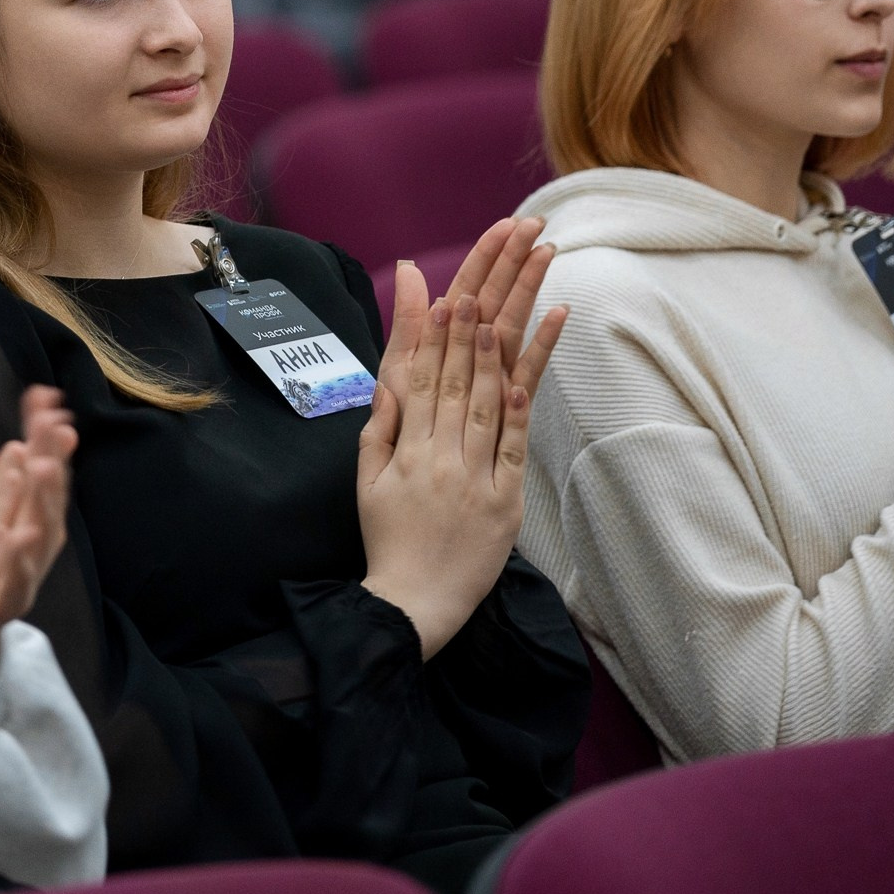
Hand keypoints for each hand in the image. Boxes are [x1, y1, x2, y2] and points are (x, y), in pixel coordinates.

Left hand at [0, 386, 76, 691]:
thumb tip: (5, 443)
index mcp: (16, 534)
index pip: (35, 478)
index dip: (42, 438)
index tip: (45, 398)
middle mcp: (25, 559)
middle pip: (44, 503)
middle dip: (52, 462)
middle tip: (59, 426)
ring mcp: (14, 589)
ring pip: (36, 542)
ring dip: (41, 502)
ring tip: (43, 468)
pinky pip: (10, 587)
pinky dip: (15, 560)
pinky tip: (15, 532)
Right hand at [357, 288, 562, 658]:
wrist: (413, 603)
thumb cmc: (388, 541)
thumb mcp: (368, 483)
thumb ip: (379, 429)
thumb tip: (388, 383)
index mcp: (405, 452)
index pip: (421, 383)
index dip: (433, 338)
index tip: (443, 299)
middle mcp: (438, 459)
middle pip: (455, 384)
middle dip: (465, 333)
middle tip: (476, 289)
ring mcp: (473, 480)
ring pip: (485, 408)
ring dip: (493, 359)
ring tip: (500, 316)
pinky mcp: (504, 504)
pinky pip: (513, 451)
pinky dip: (520, 414)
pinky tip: (525, 379)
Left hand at [378, 217, 559, 405]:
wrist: (417, 476)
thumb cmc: (406, 421)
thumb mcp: (398, 365)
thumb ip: (408, 318)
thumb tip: (407, 265)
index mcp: (446, 336)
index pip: (468, 283)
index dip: (486, 253)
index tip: (508, 222)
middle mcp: (474, 349)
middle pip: (497, 294)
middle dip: (515, 258)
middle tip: (537, 224)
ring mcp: (495, 372)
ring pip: (514, 321)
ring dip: (530, 286)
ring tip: (548, 252)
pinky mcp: (510, 402)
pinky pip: (528, 368)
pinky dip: (544, 342)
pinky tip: (561, 313)